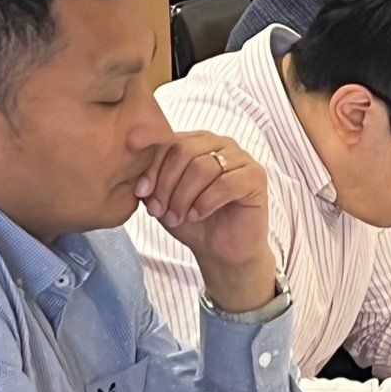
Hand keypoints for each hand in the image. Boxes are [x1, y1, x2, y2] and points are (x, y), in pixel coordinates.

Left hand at [133, 129, 275, 312]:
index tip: (141, 191)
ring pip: (203, 167)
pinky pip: (225, 184)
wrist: (221, 251)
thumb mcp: (163, 197)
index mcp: (198, 141)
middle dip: (166, 183)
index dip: (151, 166)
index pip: (169, 141)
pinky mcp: (256, 178)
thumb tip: (134, 157)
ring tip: (178, 216)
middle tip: (159, 210)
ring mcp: (242, 159)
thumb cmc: (193, 221)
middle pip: (184, 150)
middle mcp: (221, 143)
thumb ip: (150, 178)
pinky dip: (206, 202)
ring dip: (183, 196)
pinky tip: (197, 215)